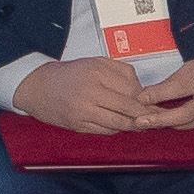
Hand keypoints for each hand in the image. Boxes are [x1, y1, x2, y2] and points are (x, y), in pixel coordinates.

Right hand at [8, 57, 156, 134]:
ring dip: (134, 125)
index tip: (154, 103)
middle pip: (128, 108)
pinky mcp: (78, 125)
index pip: (132, 89)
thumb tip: (142, 91)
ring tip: (142, 124)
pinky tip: (121, 125)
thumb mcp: (95, 63)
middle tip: (155, 117)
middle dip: (145, 115)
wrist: (38, 87)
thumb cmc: (69, 74)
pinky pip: (106, 131)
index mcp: (96, 73)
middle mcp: (90, 92)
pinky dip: (117, 129)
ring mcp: (83, 111)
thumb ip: (121, 72)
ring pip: (119, 123)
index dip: (146, 99)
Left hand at [135, 54, 193, 127]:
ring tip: (148, 121)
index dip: (156, 95)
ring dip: (168, 122)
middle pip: (182, 115)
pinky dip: (182, 122)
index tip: (140, 98)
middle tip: (140, 122)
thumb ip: (174, 81)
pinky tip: (169, 119)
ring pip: (187, 123)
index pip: (176, 89)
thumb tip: (150, 93)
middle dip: (158, 120)